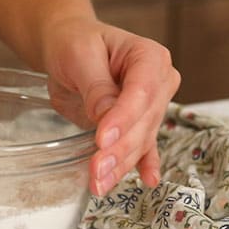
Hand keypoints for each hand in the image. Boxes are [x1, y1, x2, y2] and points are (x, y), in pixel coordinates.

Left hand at [42, 17, 179, 196]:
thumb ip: (95, 86)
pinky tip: (148, 180)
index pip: (142, 92)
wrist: (70, 48)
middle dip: (120, 149)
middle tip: (96, 169)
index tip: (102, 138)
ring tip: (99, 184)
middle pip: (143, 121)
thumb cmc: (76, 45)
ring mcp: (150, 106)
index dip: (124, 117)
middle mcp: (158, 82)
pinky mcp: (136, 125)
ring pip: (140, 140)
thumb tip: (105, 116)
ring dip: (121, 164)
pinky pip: (142, 147)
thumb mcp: (80, 56)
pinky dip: (142, 164)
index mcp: (149, 58)